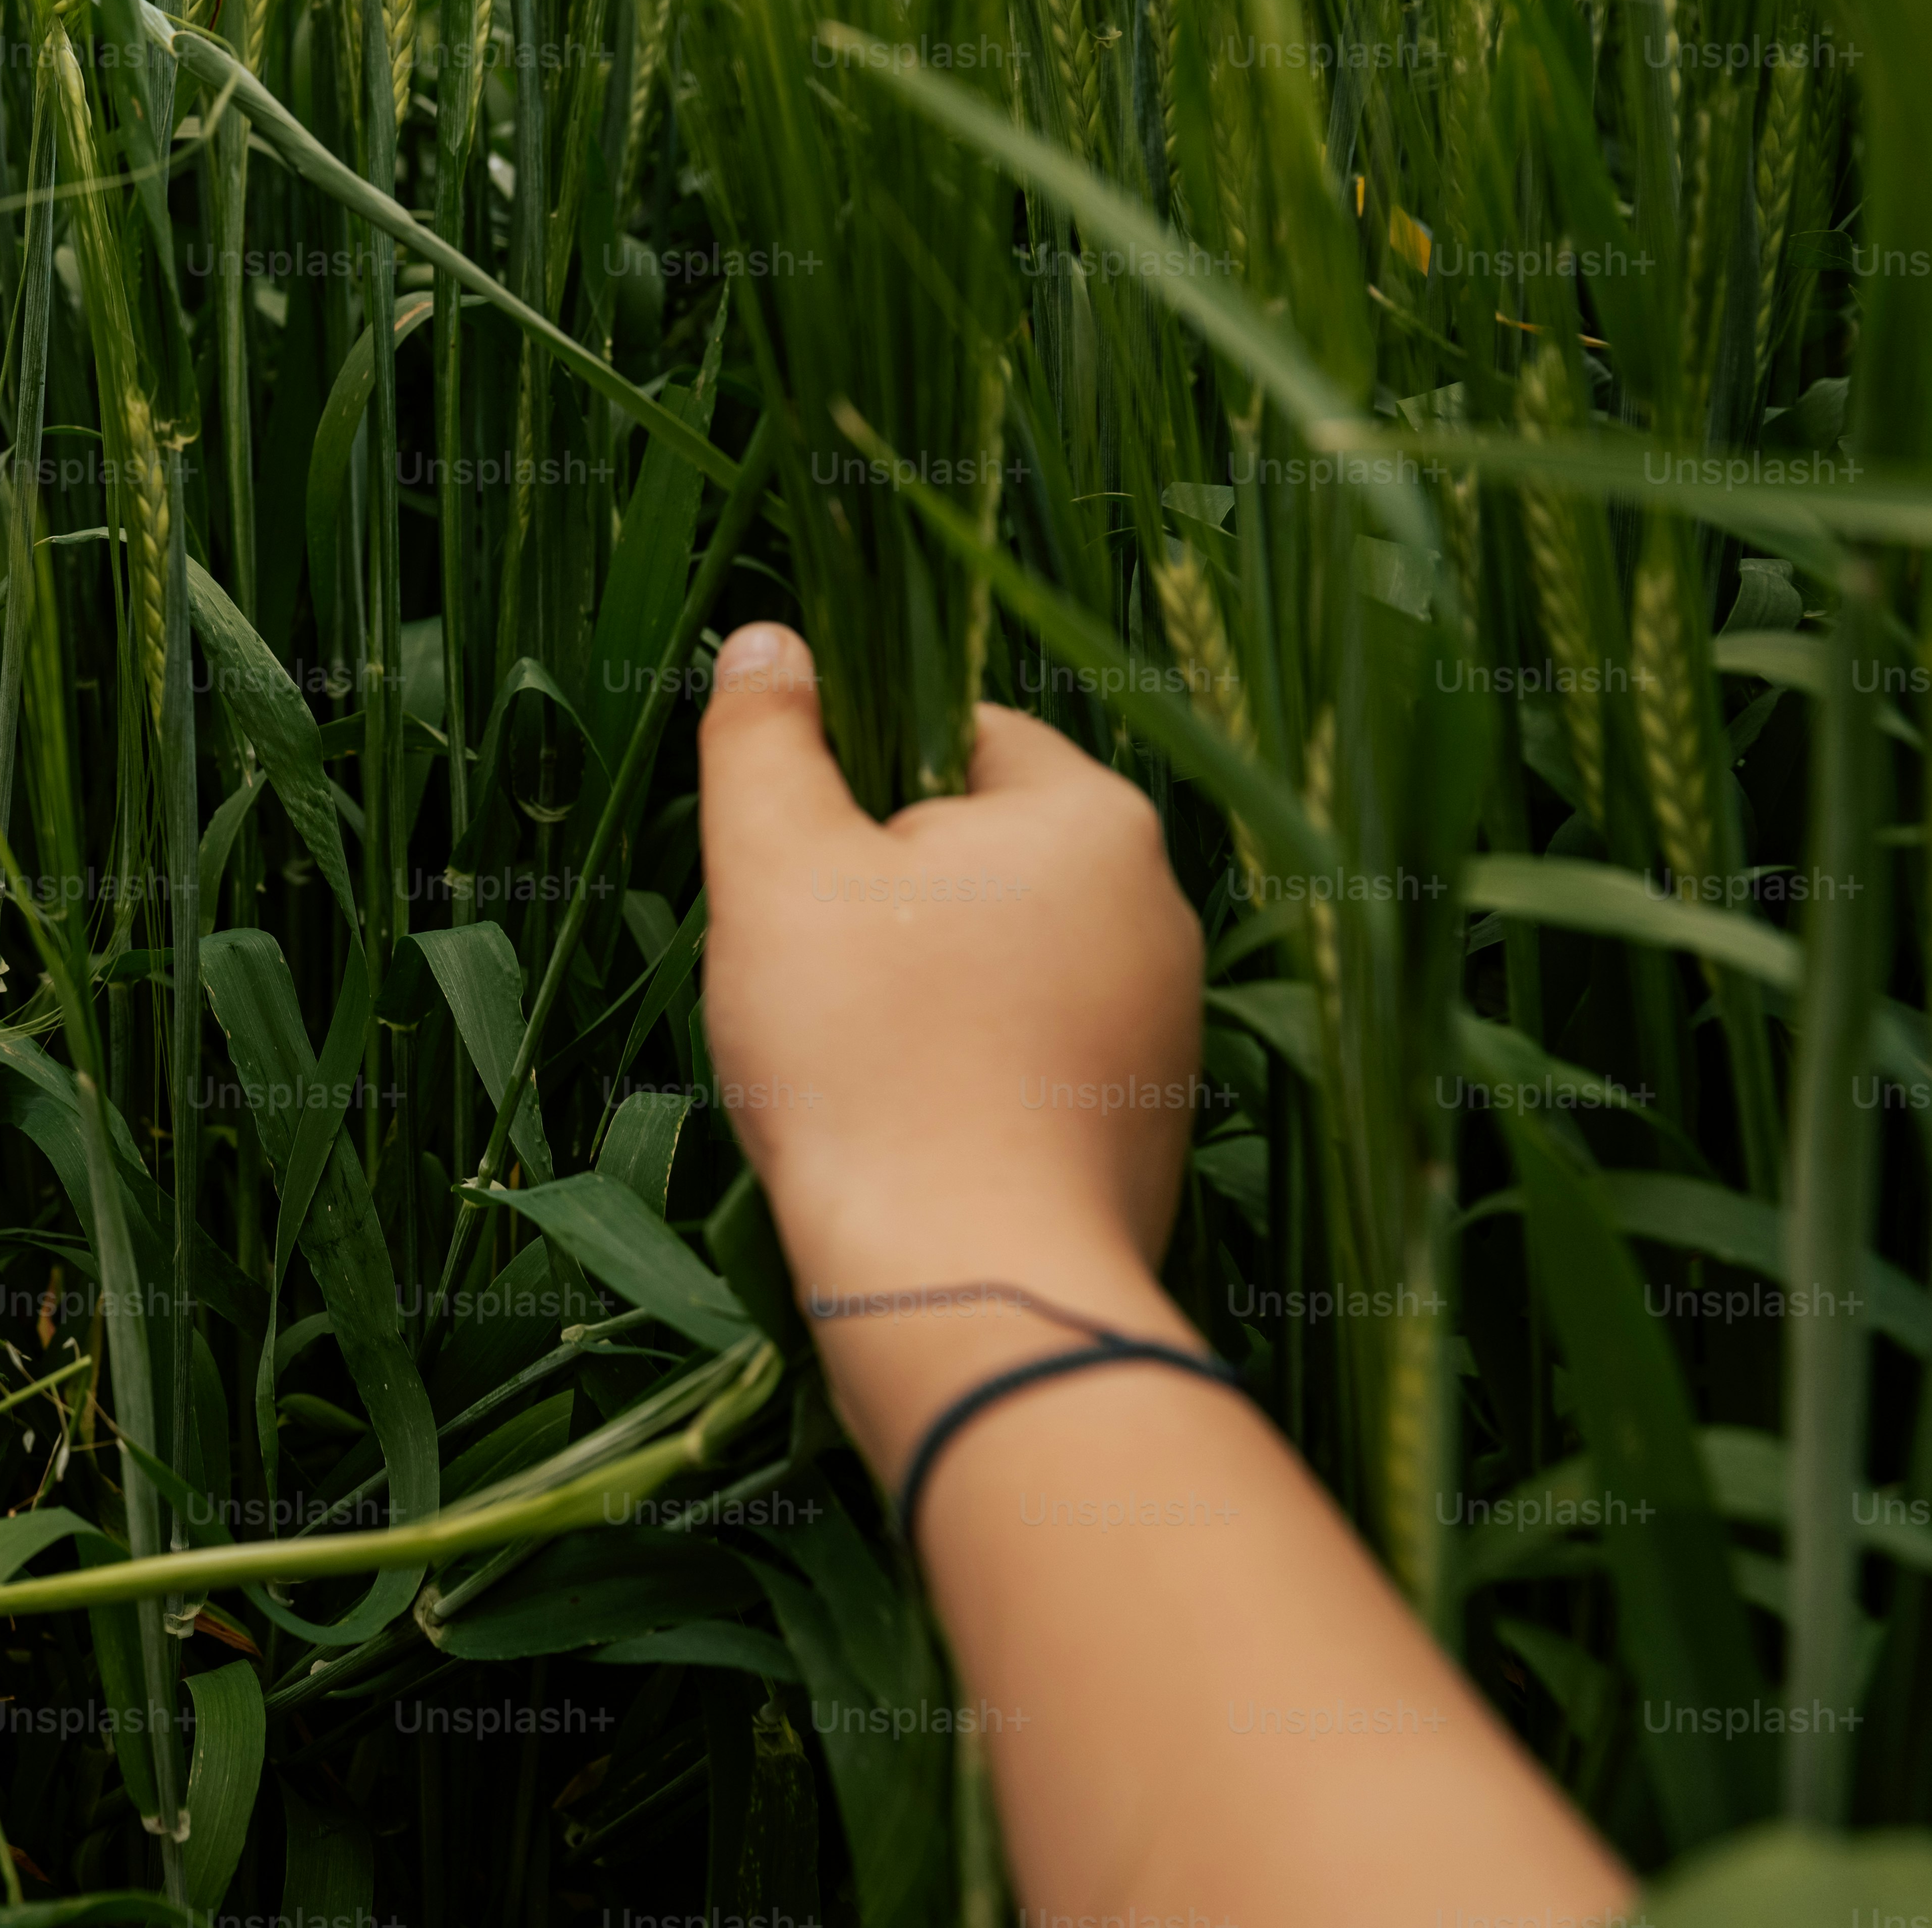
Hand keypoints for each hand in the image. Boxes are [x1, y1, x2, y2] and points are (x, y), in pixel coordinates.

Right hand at [696, 624, 1209, 1471]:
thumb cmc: (866, 1061)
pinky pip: (1034, 1056)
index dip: (856, 791)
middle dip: (888, 901)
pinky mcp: (1149, 1125)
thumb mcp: (777, 869)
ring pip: (1004, 960)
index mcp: (1091, 817)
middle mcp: (1158, 906)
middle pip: (982, 851)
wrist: (971, 1290)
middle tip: (812, 978)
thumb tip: (768, 639)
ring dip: (922, 993)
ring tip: (853, 1067)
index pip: (958, 732)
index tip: (802, 874)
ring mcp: (1166, 1026)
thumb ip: (765, 739)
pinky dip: (966, 1076)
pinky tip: (906, 1131)